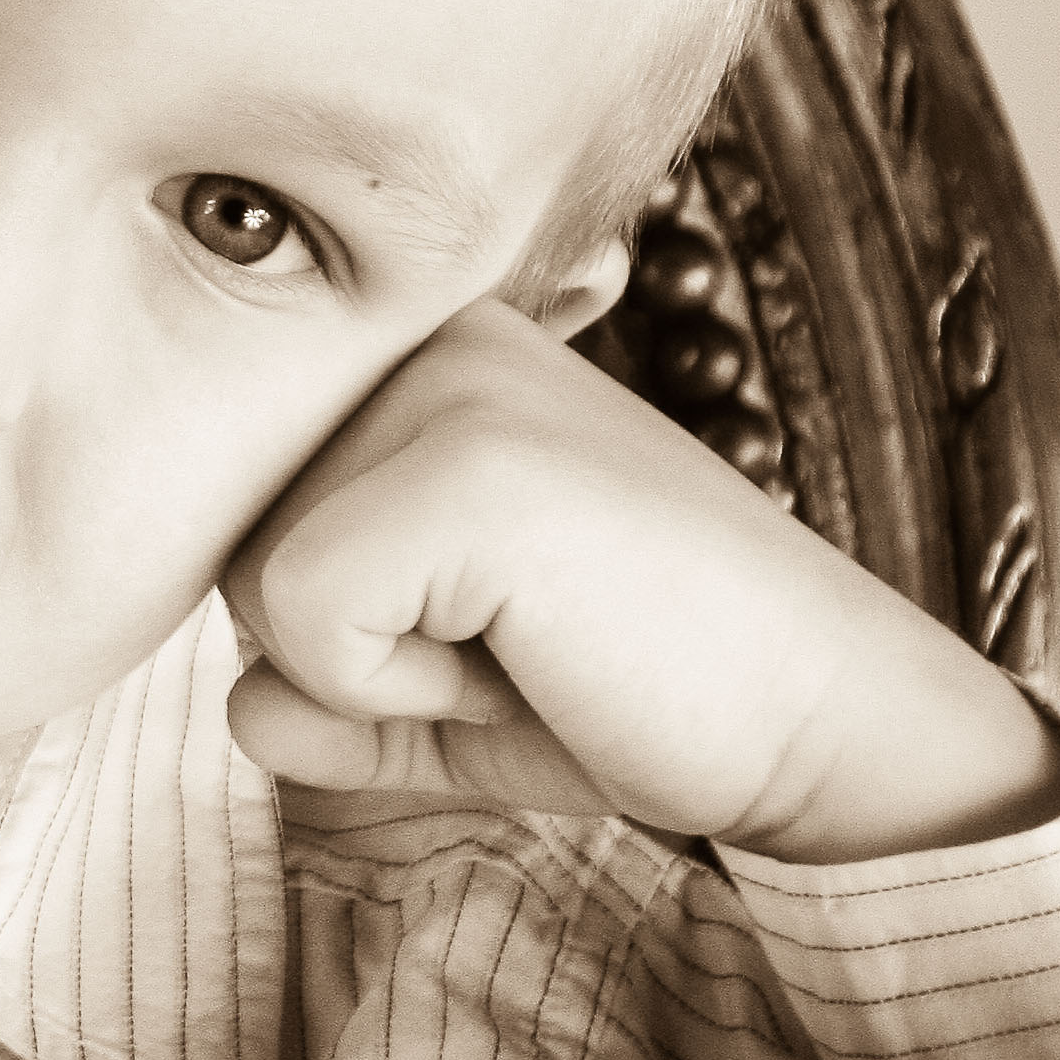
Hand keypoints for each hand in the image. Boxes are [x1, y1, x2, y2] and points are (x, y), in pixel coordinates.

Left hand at [221, 297, 1059, 864]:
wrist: (822, 723)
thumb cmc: (639, 695)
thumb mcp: (445, 690)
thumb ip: (320, 689)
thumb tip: (238, 707)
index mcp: (415, 352)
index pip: (248, 517)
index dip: (353, 628)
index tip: (502, 620)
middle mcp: (422, 335)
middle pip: (237, 550)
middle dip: (359, 652)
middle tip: (525, 640)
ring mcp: (445, 385)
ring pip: (255, 588)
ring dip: (384, 675)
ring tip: (536, 639)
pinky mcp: (465, 463)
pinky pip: (304, 623)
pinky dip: (402, 692)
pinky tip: (535, 650)